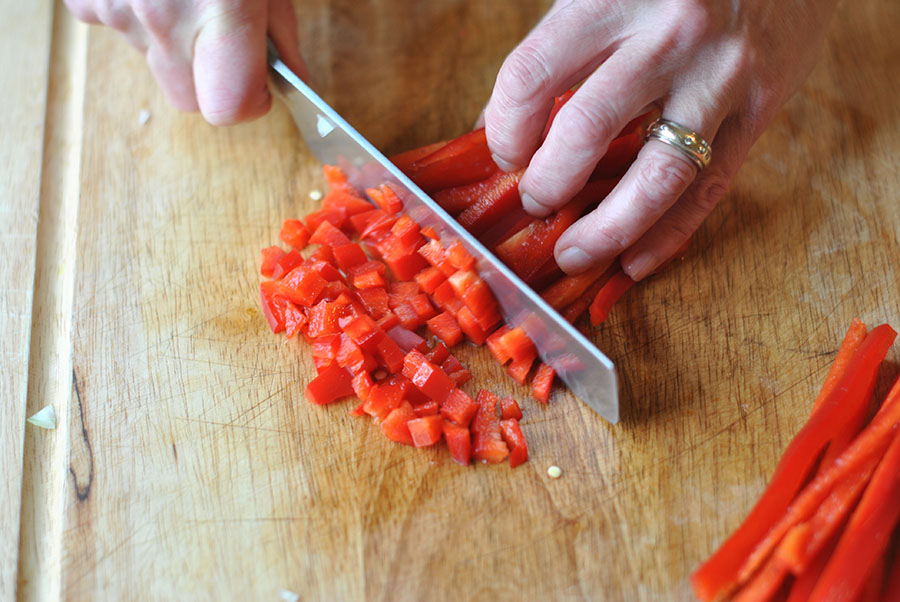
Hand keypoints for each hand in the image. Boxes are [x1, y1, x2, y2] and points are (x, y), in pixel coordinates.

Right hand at [64, 0, 306, 124]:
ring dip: (175, 48)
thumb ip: (281, 36)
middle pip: (191, 100)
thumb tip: (291, 84)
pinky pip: (118, 28)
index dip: (252, 103)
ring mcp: (120, 9)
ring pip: (155, 67)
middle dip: (213, 83)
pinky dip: (135, 18)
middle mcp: (165, 18)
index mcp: (224, 10)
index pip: (231, 108)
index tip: (262, 86)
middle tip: (225, 38)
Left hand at [484, 0, 836, 277]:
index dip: (506, 129)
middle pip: (587, 130)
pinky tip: (633, 263)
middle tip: (536, 203)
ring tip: (573, 255)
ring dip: (606, 231)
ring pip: (656, 176)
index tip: (505, 154)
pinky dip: (666, 236)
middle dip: (548, 183)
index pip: (532, 76)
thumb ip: (558, 51)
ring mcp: (721, 76)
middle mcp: (669, 35)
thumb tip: (499, 126)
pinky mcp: (761, 109)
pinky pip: (708, 190)